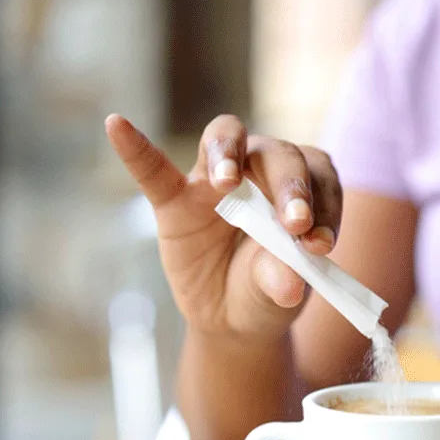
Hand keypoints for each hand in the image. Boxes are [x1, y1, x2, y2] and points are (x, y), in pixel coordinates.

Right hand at [105, 114, 342, 340]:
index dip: (323, 205)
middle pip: (277, 153)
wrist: (232, 314)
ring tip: (227, 182)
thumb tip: (290, 284)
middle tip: (295, 224)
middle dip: (289, 185)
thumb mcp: (279, 291)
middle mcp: (262, 170)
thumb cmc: (267, 289)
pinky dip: (136, 148)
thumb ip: (284, 280)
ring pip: (226, 139)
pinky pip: (153, 169)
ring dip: (228, 154)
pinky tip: (116, 125)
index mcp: (302, 187)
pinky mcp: (174, 199)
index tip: (320, 245)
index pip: (318, 178)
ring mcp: (215, 180)